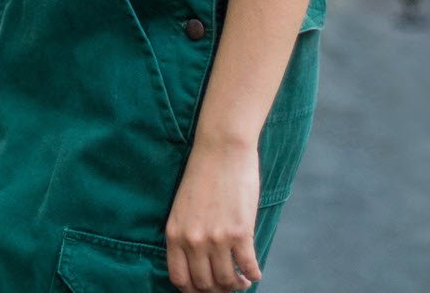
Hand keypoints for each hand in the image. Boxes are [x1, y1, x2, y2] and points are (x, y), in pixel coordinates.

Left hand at [164, 137, 262, 292]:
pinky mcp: (240, 232)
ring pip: (227, 280)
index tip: (204, 290)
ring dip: (236, 285)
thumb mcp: (182, 207)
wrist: (221, 150)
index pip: (180, 279)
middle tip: (227, 285)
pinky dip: (253, 275)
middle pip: (205, 284)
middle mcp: (193, 240)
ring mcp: (217, 238)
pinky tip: (254, 273)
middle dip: (217, 290)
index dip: (193, 291)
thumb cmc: (202, 175)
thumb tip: (198, 262)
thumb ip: (187, 234)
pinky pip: (248, 266)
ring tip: (241, 280)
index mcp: (174, 234)